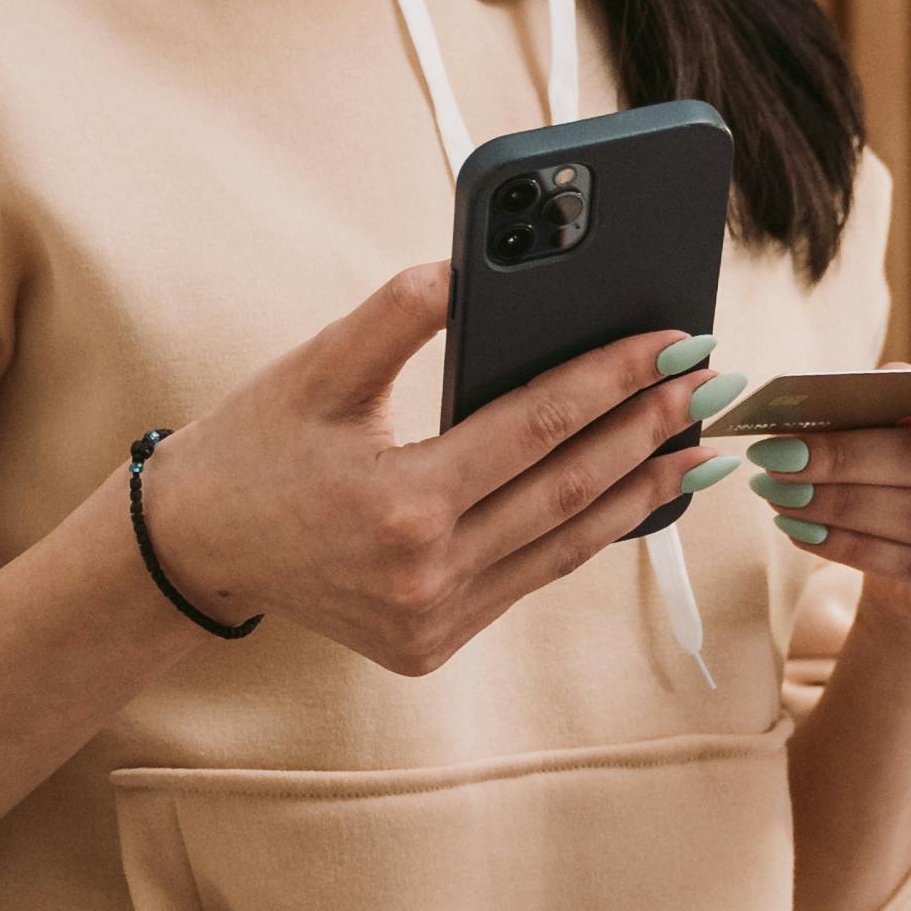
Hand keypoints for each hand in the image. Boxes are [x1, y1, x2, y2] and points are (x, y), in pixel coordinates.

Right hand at [130, 264, 736, 675]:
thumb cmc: (255, 445)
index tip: (674, 342)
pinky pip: (531, 578)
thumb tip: (471, 265)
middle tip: (712, 386)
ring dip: (640, 493)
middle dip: (651, 431)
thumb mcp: (317, 368)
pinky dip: (585, 533)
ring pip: (565, 547)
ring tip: (698, 446)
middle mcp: (426, 576)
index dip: (615, 379)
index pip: (537, 427)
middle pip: (570, 489)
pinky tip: (630, 493)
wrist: (198, 547)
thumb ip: (397, 315)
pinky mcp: (434, 645)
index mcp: (401, 504)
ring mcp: (435, 622)